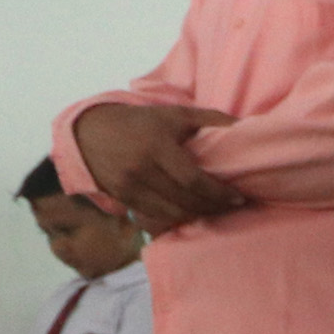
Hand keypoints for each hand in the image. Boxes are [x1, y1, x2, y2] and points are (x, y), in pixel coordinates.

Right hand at [69, 104, 242, 229]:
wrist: (89, 132)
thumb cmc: (140, 122)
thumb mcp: (173, 114)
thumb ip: (209, 118)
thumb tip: (244, 126)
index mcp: (156, 146)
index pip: (193, 180)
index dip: (218, 194)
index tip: (238, 198)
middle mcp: (141, 169)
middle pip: (184, 200)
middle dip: (212, 208)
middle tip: (232, 207)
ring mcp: (129, 186)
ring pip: (170, 213)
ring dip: (196, 216)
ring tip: (214, 211)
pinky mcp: (121, 198)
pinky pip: (154, 217)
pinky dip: (175, 219)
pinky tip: (190, 215)